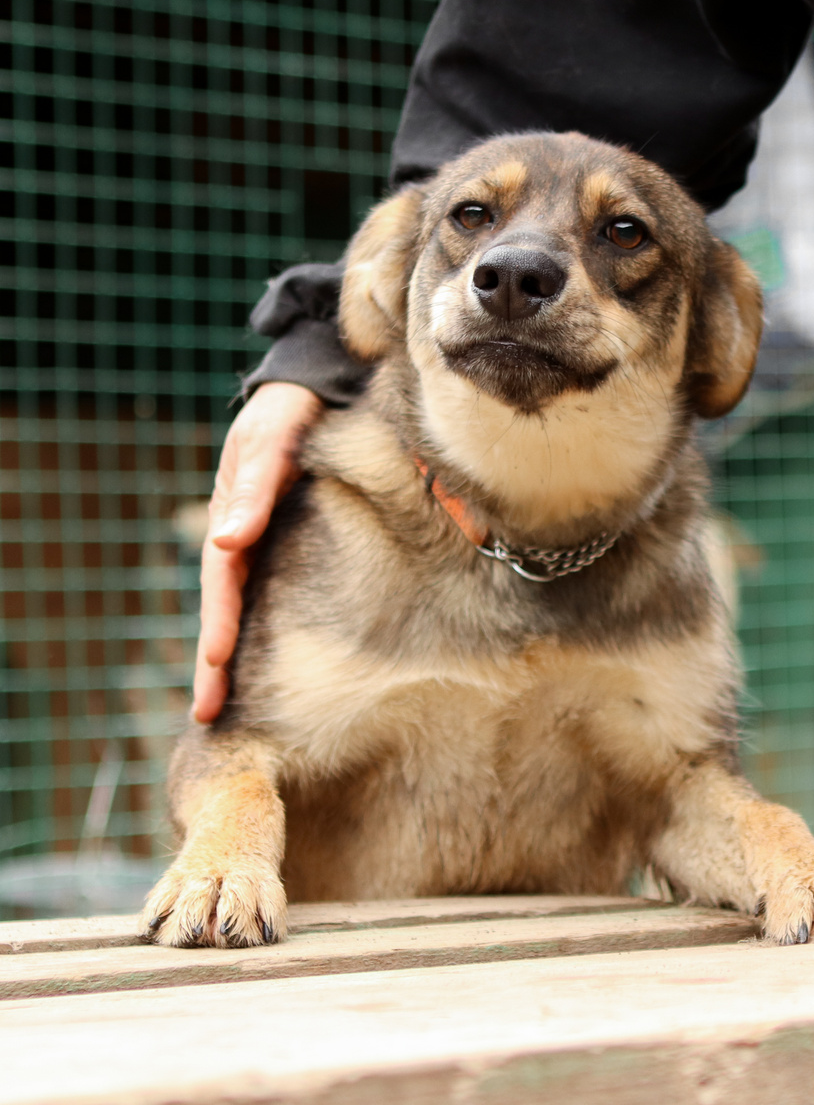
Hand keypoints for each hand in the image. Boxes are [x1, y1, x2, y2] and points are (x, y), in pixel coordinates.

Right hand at [192, 382, 323, 722]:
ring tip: (226, 707)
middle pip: (226, 606)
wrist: (313, 392)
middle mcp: (243, 537)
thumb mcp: (270, 440)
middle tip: (207, 714)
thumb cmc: (290, 413)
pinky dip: (264, 630)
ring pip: (247, 607)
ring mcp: (263, 544)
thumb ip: (253, 486)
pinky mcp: (289, 545)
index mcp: (233, 515)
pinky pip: (272, 593)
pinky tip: (267, 665)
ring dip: (235, 655)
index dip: (218, 622)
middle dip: (215, 661)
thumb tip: (228, 541)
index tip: (213, 663)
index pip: (222, 579)